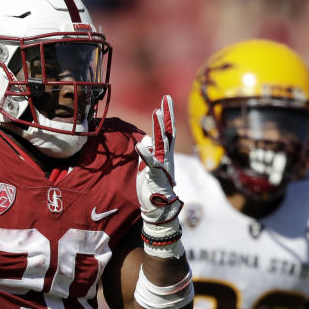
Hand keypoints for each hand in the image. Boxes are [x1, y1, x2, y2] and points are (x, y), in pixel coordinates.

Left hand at [136, 96, 182, 254]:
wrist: (158, 210)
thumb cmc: (152, 190)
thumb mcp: (147, 168)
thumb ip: (147, 154)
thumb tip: (144, 141)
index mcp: (164, 156)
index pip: (167, 132)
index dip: (166, 116)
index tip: (164, 101)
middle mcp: (166, 158)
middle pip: (168, 132)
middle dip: (167, 114)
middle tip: (166, 98)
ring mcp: (162, 166)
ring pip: (162, 143)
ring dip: (159, 127)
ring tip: (156, 112)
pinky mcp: (155, 176)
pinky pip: (151, 163)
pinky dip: (145, 154)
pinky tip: (139, 145)